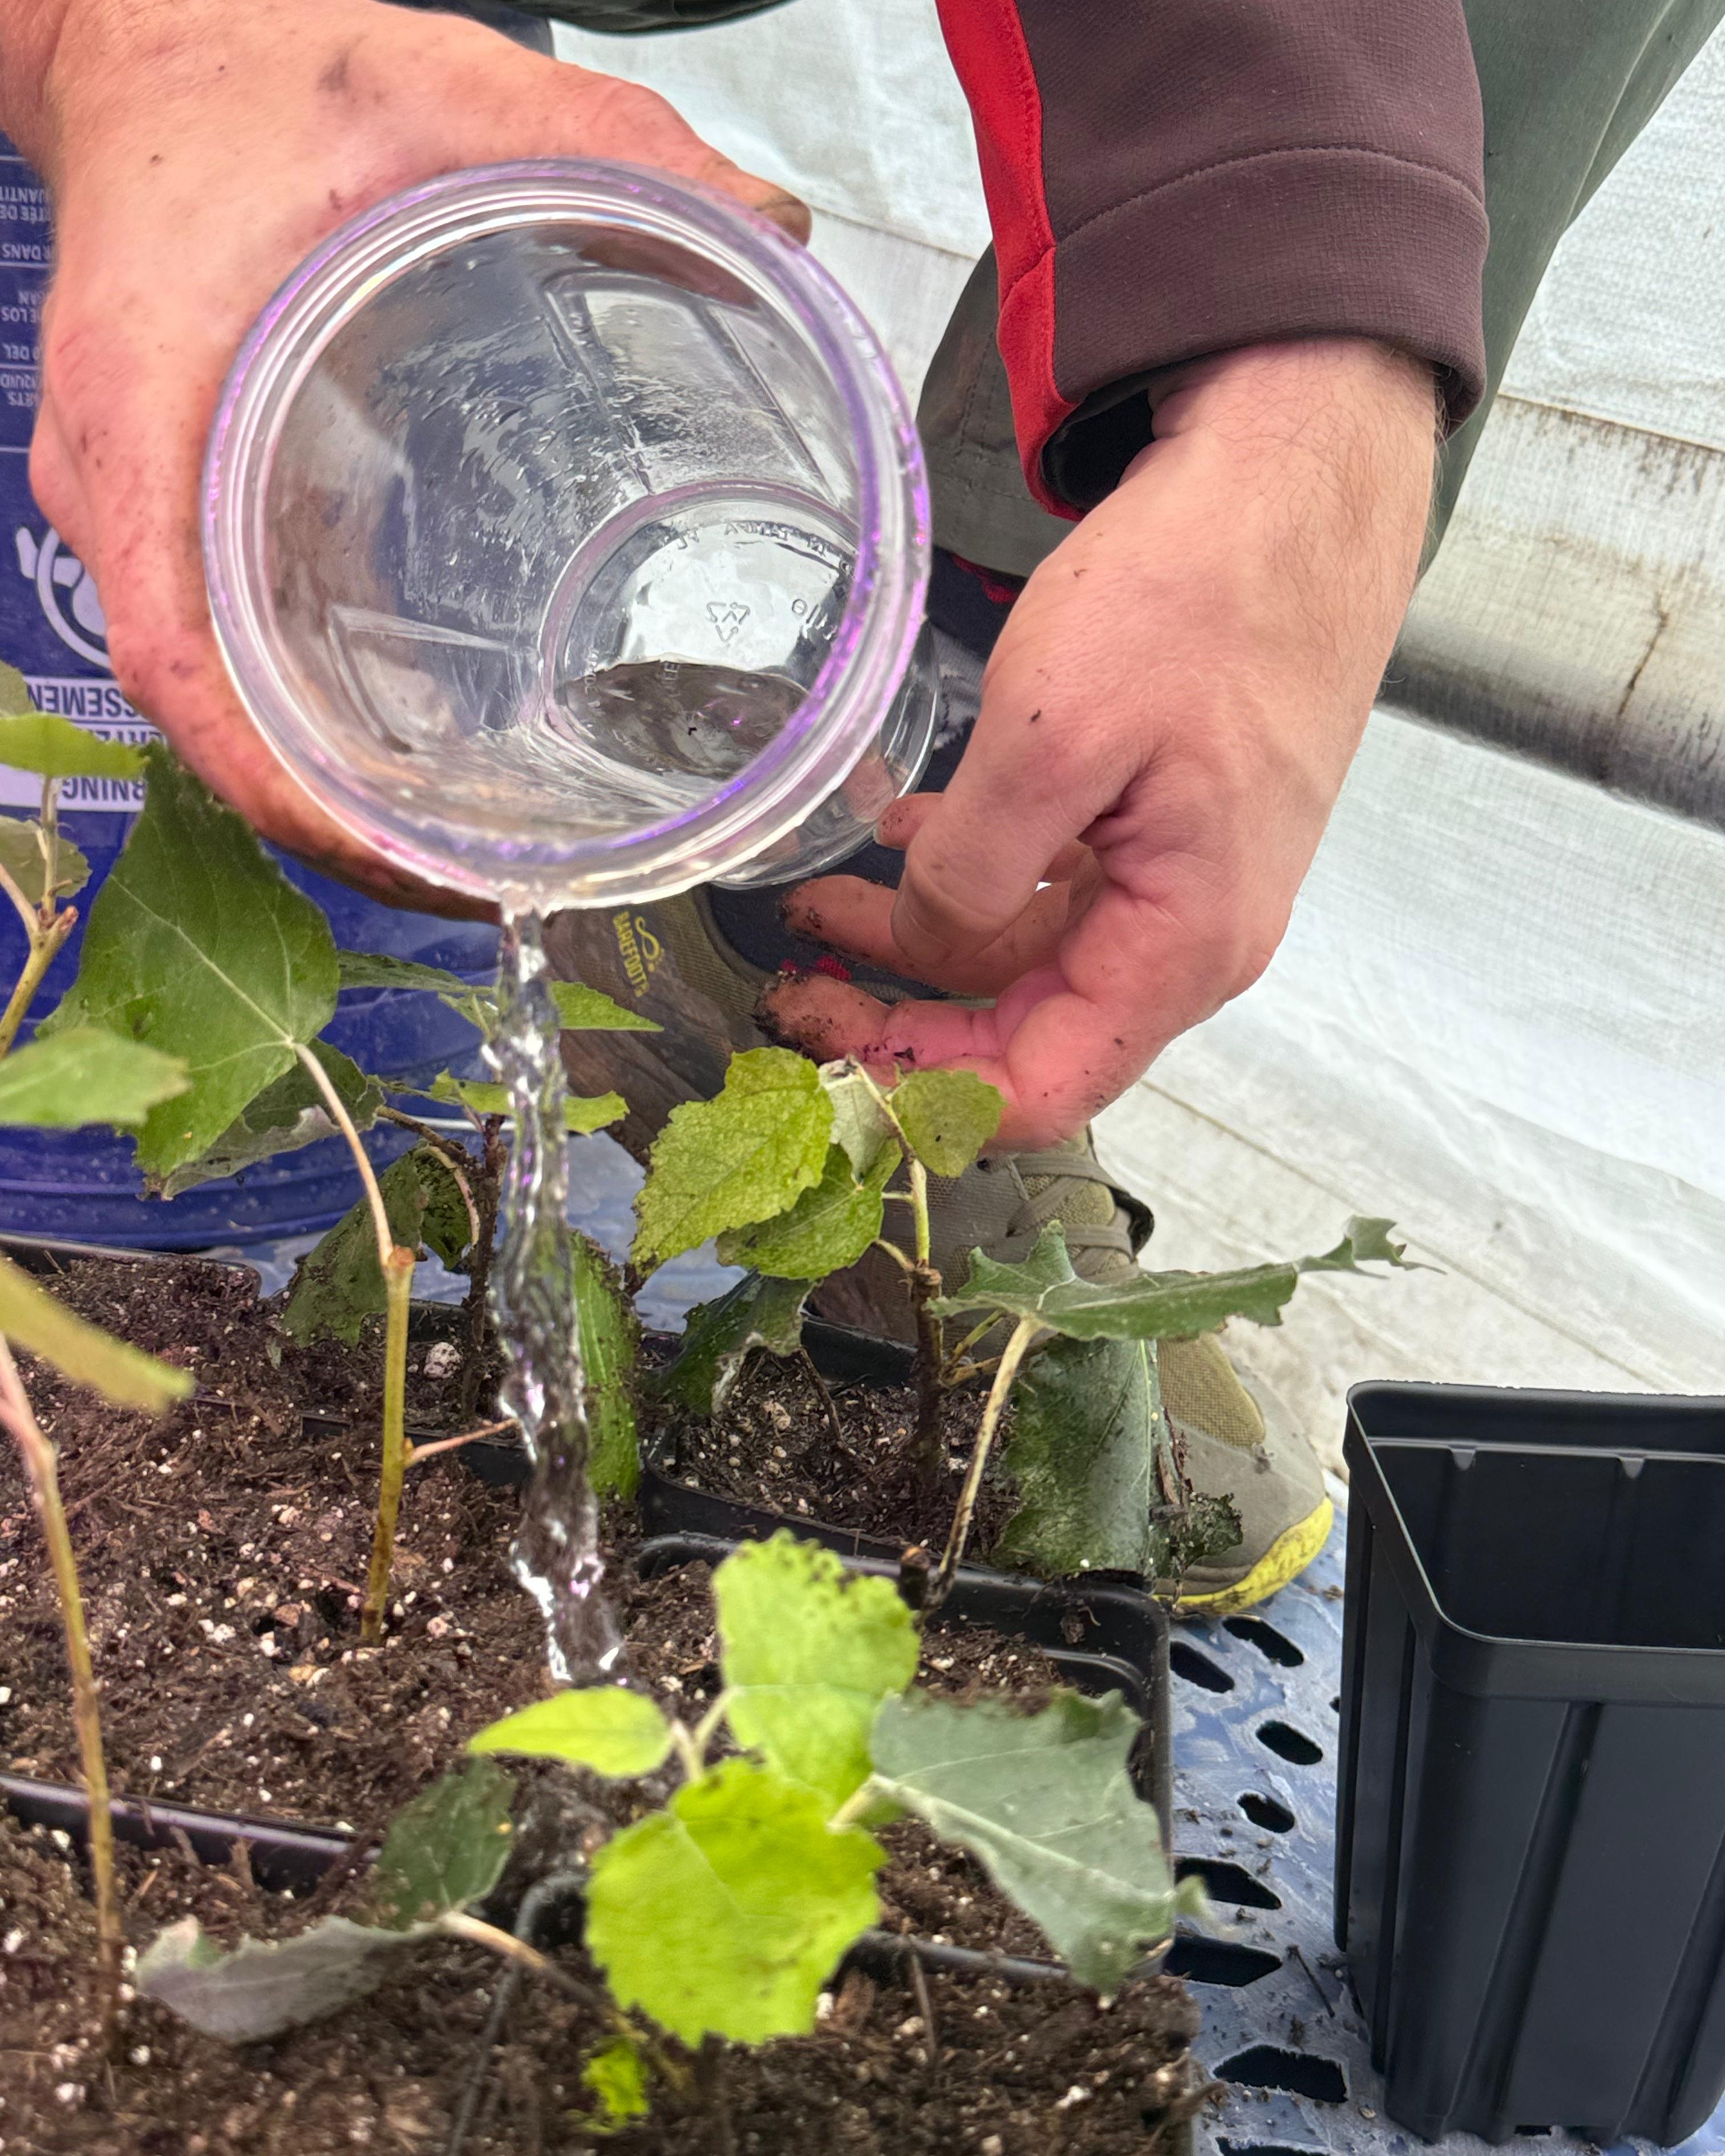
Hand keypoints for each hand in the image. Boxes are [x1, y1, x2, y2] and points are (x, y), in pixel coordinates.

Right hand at [10, 0, 806, 913]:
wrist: (144, 49)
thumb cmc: (259, 76)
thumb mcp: (441, 90)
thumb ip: (614, 148)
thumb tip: (776, 236)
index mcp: (147, 413)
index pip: (183, 665)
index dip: (288, 791)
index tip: (409, 858)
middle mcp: (127, 491)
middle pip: (212, 725)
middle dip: (342, 832)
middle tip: (496, 889)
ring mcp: (144, 513)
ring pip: (220, 711)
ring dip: (333, 804)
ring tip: (478, 863)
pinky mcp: (183, 512)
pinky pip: (231, 658)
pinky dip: (316, 736)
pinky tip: (423, 767)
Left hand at [764, 338, 1436, 1148]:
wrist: (1299, 477)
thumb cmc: (1201, 594)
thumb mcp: (1052, 736)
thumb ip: (973, 873)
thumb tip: (927, 941)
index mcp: (1180, 946)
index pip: (1044, 1090)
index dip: (926, 1097)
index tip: (823, 1056)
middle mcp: (1190, 936)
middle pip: (1028, 1032)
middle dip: (905, 1022)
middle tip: (792, 988)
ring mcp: (1181, 876)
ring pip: (1030, 953)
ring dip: (923, 940)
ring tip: (819, 905)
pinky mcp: (1165, 817)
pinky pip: (1054, 881)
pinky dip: (973, 875)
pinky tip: (905, 836)